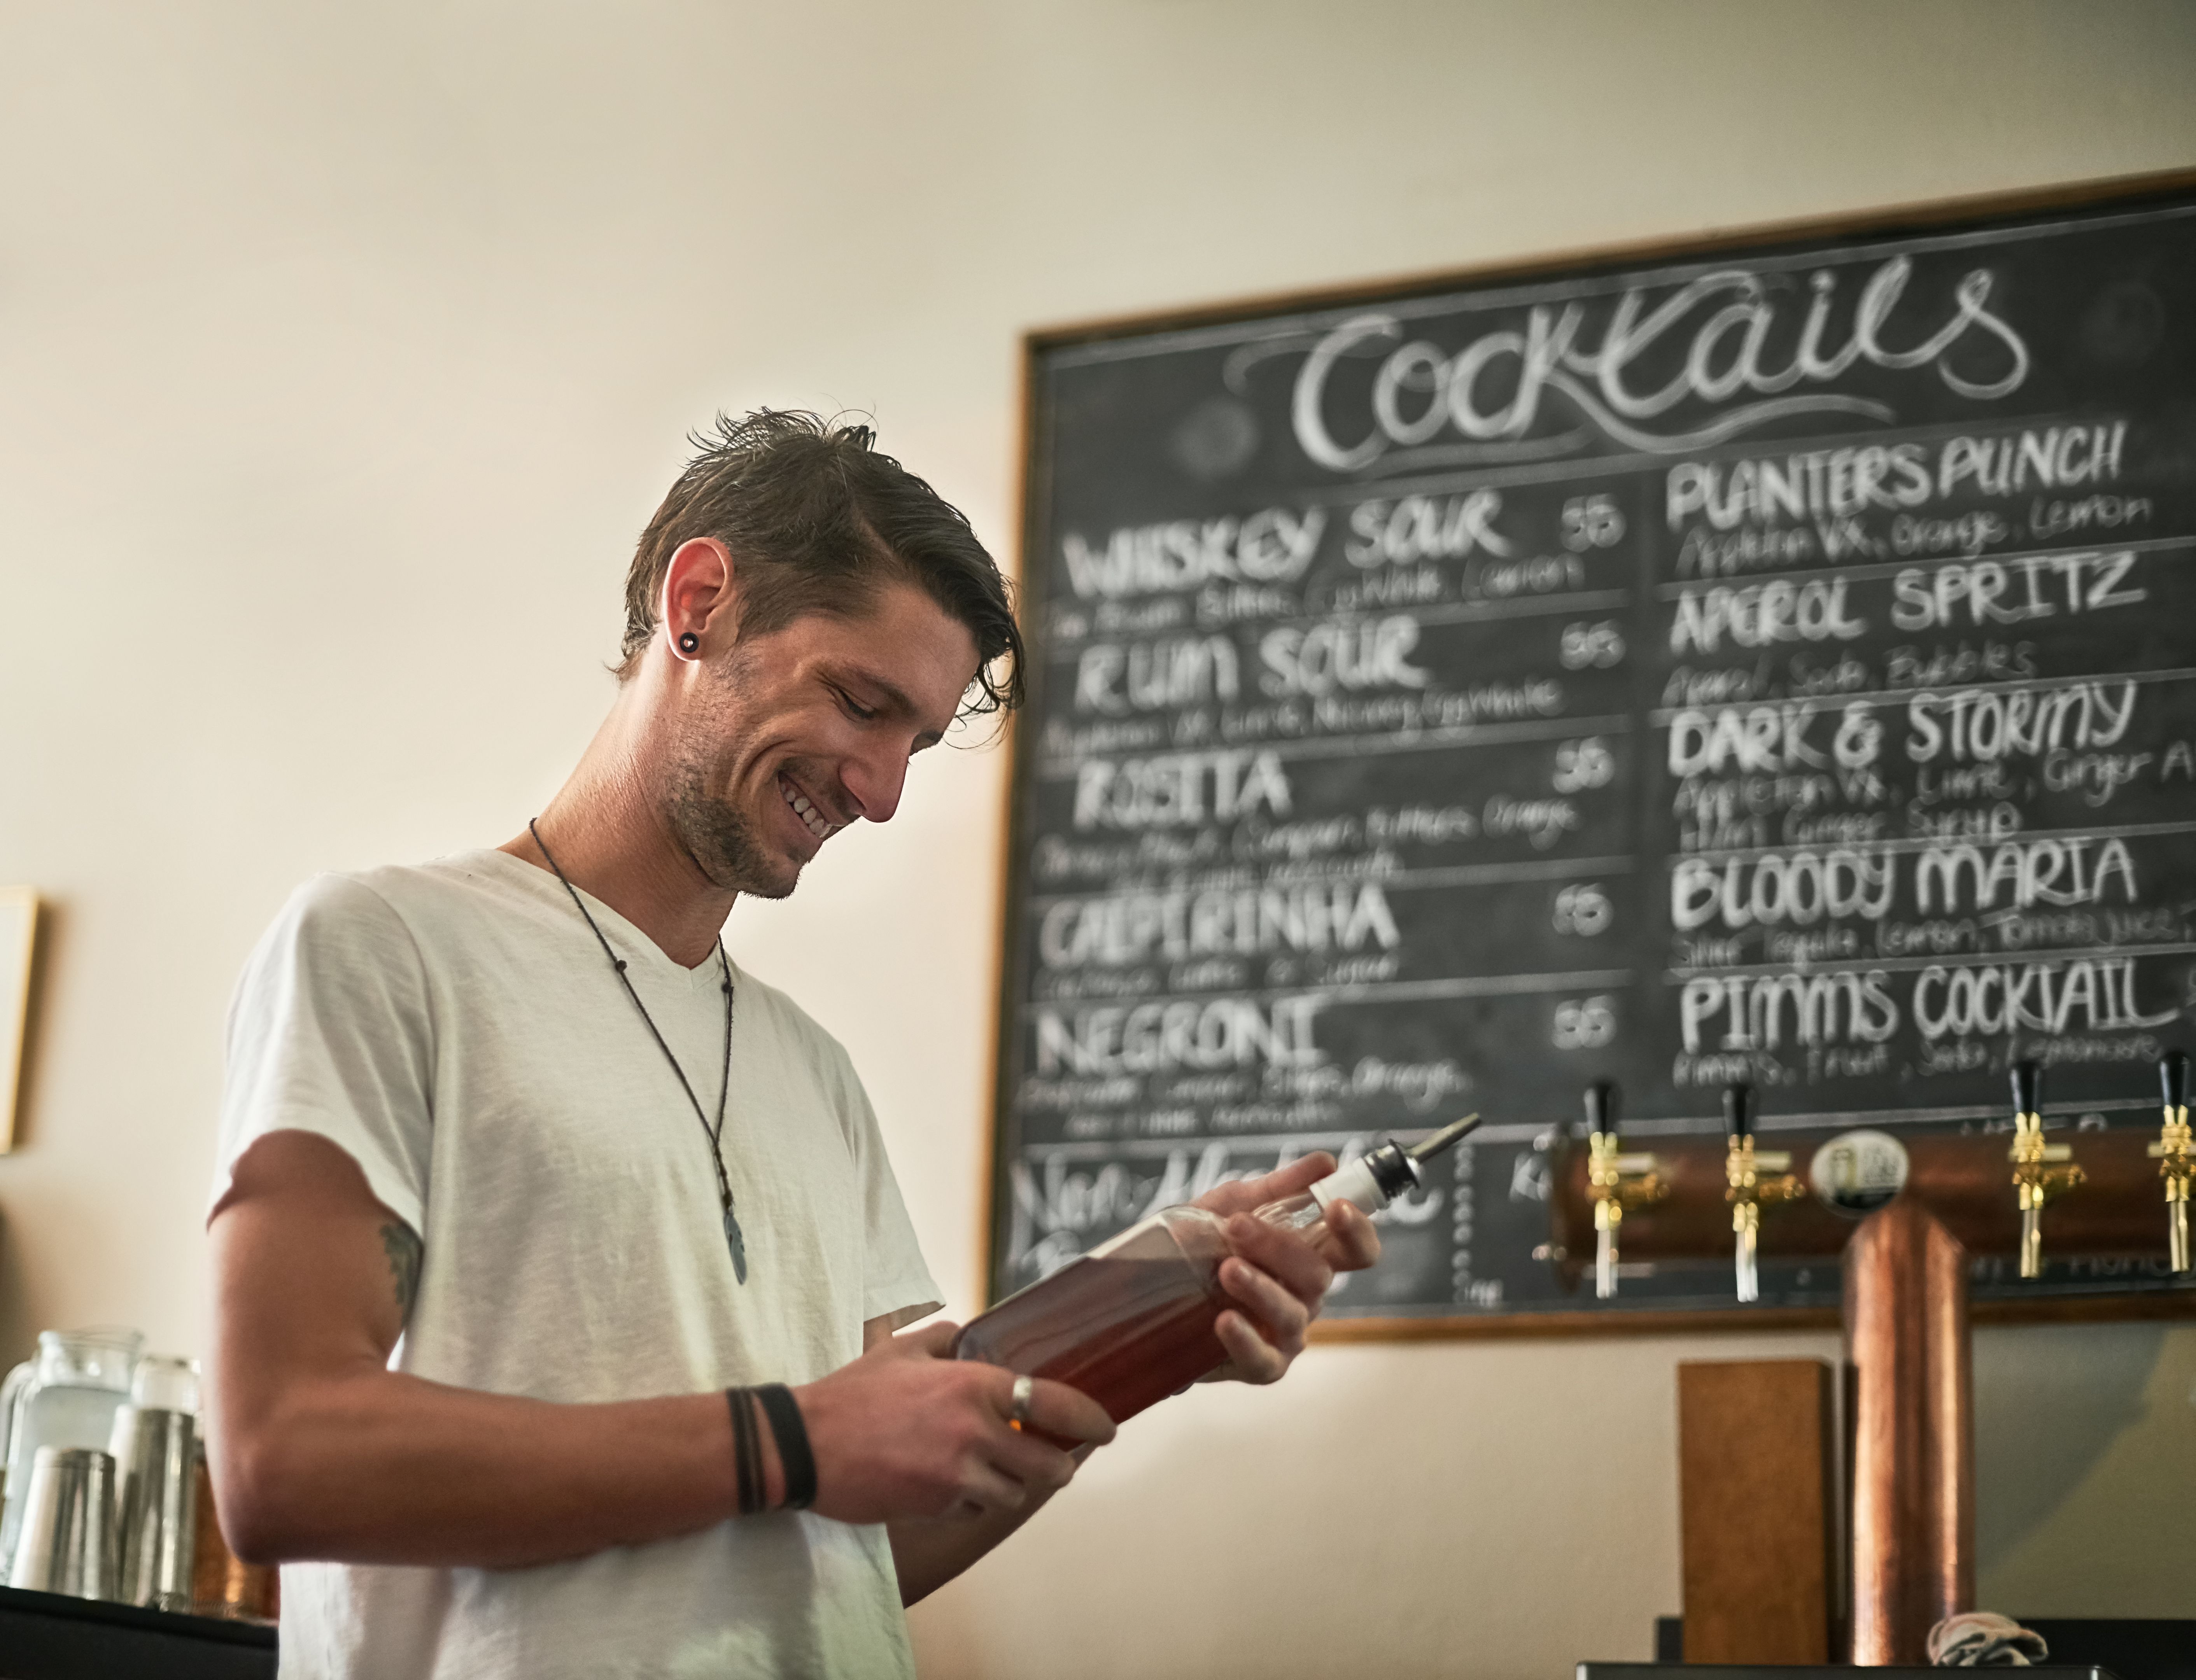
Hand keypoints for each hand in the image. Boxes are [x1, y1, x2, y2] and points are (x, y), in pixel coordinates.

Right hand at [794, 1322, 1115, 1524]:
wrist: (804, 1445)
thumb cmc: (852, 1395)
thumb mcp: (901, 1349)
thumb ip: (943, 1339)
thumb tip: (967, 1336)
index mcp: (973, 1384)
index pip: (1055, 1404)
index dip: (1090, 1421)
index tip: (1106, 1429)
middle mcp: (974, 1430)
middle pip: (1049, 1466)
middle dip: (1058, 1467)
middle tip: (1053, 1461)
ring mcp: (956, 1474)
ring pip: (1013, 1494)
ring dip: (1010, 1486)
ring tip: (992, 1471)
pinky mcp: (935, 1506)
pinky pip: (973, 1509)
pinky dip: (972, 1500)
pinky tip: (952, 1483)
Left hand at [1191, 1153, 1381, 1385]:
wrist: (1149, 1286)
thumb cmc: (1202, 1242)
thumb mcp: (1233, 1205)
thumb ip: (1279, 1187)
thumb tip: (1324, 1162)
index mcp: (1309, 1255)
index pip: (1356, 1249)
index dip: (1357, 1231)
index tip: (1336, 1206)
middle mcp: (1305, 1295)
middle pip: (1319, 1276)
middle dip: (1279, 1247)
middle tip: (1236, 1226)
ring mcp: (1286, 1332)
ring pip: (1292, 1313)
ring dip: (1260, 1288)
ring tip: (1225, 1270)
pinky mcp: (1260, 1365)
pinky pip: (1264, 1359)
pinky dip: (1245, 1340)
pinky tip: (1223, 1320)